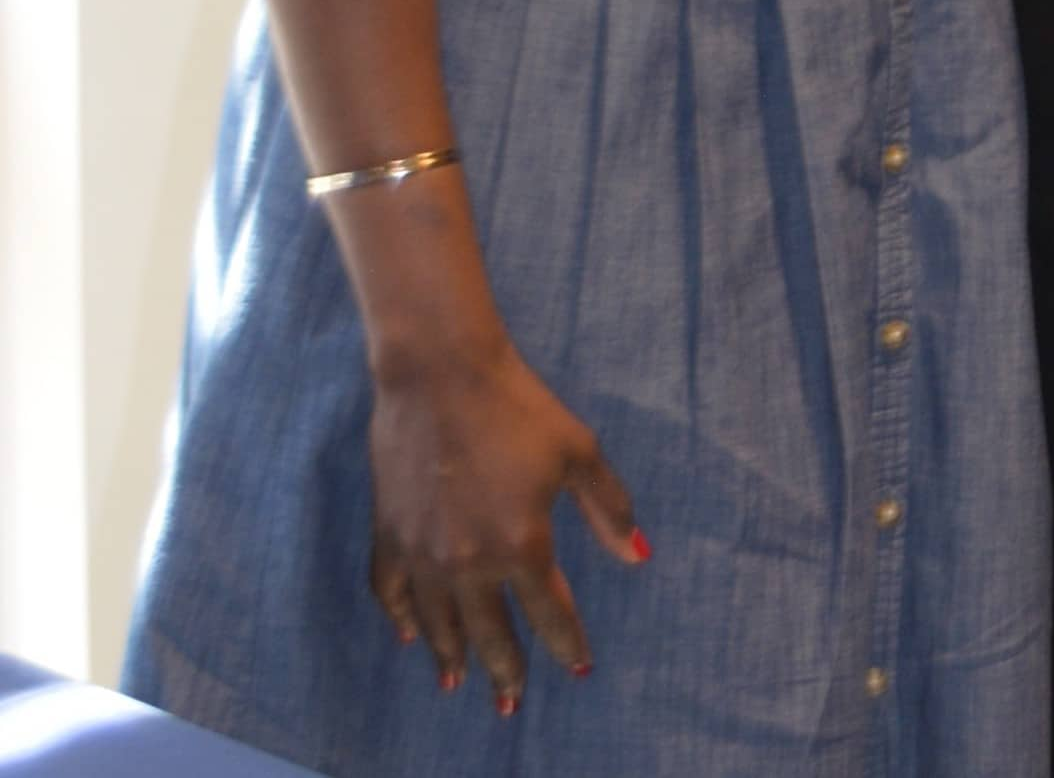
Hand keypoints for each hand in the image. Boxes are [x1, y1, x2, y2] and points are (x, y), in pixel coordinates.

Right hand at [365, 346, 644, 709]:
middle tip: (511, 704)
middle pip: (491, 633)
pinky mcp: (388, 535)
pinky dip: (402, 618)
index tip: (579, 669)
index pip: (549, 614)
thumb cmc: (520, 409)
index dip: (566, 644)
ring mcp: (423, 553)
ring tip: (460, 684)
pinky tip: (409, 636)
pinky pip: (392, 592)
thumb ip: (609, 509)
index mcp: (522, 545)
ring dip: (452, 656)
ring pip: (439, 623)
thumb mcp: (580, 454)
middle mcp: (469, 562)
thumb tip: (638, 556)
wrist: (440, 376)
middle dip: (506, 671)